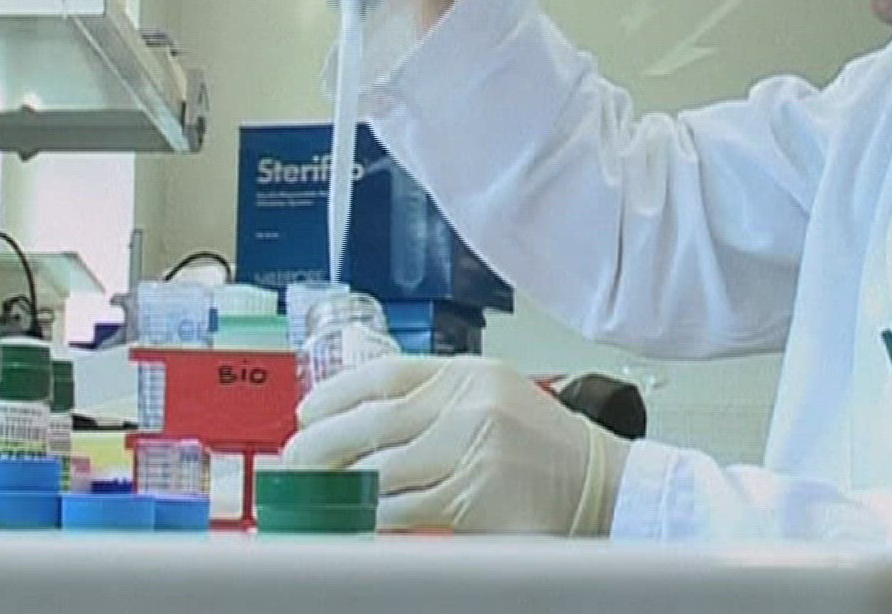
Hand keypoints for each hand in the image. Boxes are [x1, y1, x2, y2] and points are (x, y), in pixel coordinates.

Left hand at [283, 355, 629, 534]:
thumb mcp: (491, 394)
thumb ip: (435, 398)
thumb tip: (361, 419)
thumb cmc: (542, 443)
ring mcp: (470, 453)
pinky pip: (404, 510)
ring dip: (343, 486)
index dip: (334, 394)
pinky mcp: (472, 499)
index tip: (306, 412)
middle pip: (371, 422)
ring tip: (320, 492)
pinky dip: (374, 517)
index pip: (384, 374)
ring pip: (381, 471)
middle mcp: (467, 407)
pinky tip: (358, 518)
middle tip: (294, 458)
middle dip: (322, 443)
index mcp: (468, 374)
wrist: (597, 483)